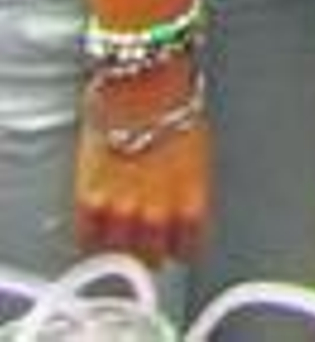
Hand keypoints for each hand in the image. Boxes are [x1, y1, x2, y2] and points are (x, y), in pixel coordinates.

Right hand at [76, 69, 208, 268]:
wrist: (142, 86)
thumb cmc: (175, 108)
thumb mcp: (197, 156)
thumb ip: (187, 192)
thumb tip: (180, 209)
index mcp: (192, 205)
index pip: (188, 250)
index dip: (180, 246)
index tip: (175, 243)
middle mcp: (158, 216)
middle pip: (152, 258)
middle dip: (151, 248)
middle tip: (145, 237)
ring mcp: (121, 212)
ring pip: (118, 253)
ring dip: (120, 243)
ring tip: (120, 227)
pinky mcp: (90, 202)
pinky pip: (87, 239)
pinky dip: (91, 235)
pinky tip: (98, 222)